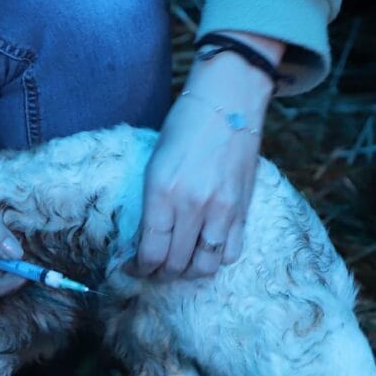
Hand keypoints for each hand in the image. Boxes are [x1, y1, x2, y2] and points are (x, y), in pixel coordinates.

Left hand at [130, 32, 282, 279]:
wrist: (228, 101)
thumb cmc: (184, 128)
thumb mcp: (155, 166)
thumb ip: (153, 207)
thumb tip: (147, 243)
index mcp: (164, 192)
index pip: (150, 252)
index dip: (138, 269)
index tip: (132, 269)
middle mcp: (194, 206)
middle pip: (176, 264)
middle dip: (159, 274)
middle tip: (152, 271)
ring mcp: (223, 210)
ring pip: (206, 266)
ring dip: (188, 272)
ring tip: (179, 265)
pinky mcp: (243, 209)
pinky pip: (231, 252)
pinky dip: (216, 258)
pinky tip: (205, 250)